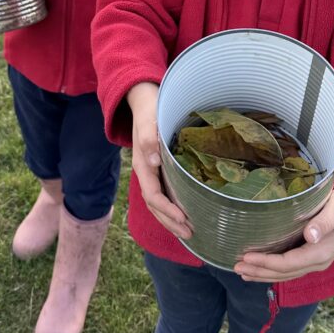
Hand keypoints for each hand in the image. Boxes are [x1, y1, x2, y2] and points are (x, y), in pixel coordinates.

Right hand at [128, 81, 191, 239]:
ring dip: (172, 219)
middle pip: (155, 205)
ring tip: (190, 231)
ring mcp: (152, 172)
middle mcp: (146, 172)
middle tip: (191, 234)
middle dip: (171, 222)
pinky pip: (164, 194)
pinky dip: (172, 208)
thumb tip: (153, 162)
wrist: (144, 99)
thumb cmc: (150, 108)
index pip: (153, 195)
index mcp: (142, 165)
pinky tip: (186, 214)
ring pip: (158, 203)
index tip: (183, 218)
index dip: (167, 210)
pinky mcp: (159, 169)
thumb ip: (149, 138)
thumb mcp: (149, 119)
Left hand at [233, 187, 333, 282]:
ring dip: (263, 274)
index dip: (265, 262)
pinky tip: (259, 270)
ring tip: (242, 273)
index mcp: (320, 253)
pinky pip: (289, 270)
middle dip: (259, 271)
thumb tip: (310, 236)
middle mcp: (317, 262)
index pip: (287, 263)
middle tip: (235, 267)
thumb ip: (323, 222)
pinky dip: (272, 272)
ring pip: (285, 275)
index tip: (246, 256)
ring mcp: (315, 262)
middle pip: (283, 273)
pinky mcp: (312, 257)